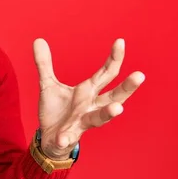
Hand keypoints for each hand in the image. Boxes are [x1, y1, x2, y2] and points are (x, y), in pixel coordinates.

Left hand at [32, 38, 144, 159]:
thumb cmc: (56, 111)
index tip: (120, 41)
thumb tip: (38, 40)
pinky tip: (63, 138)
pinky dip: (66, 138)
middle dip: (127, 87)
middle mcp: (90, 106)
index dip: (114, 58)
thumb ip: (44, 64)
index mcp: (88, 91)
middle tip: (140, 75)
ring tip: (117, 108)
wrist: (49, 138)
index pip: (106, 73)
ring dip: (108, 113)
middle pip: (114, 96)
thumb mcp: (48, 85)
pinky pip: (68, 137)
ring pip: (99, 118)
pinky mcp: (68, 136)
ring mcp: (81, 122)